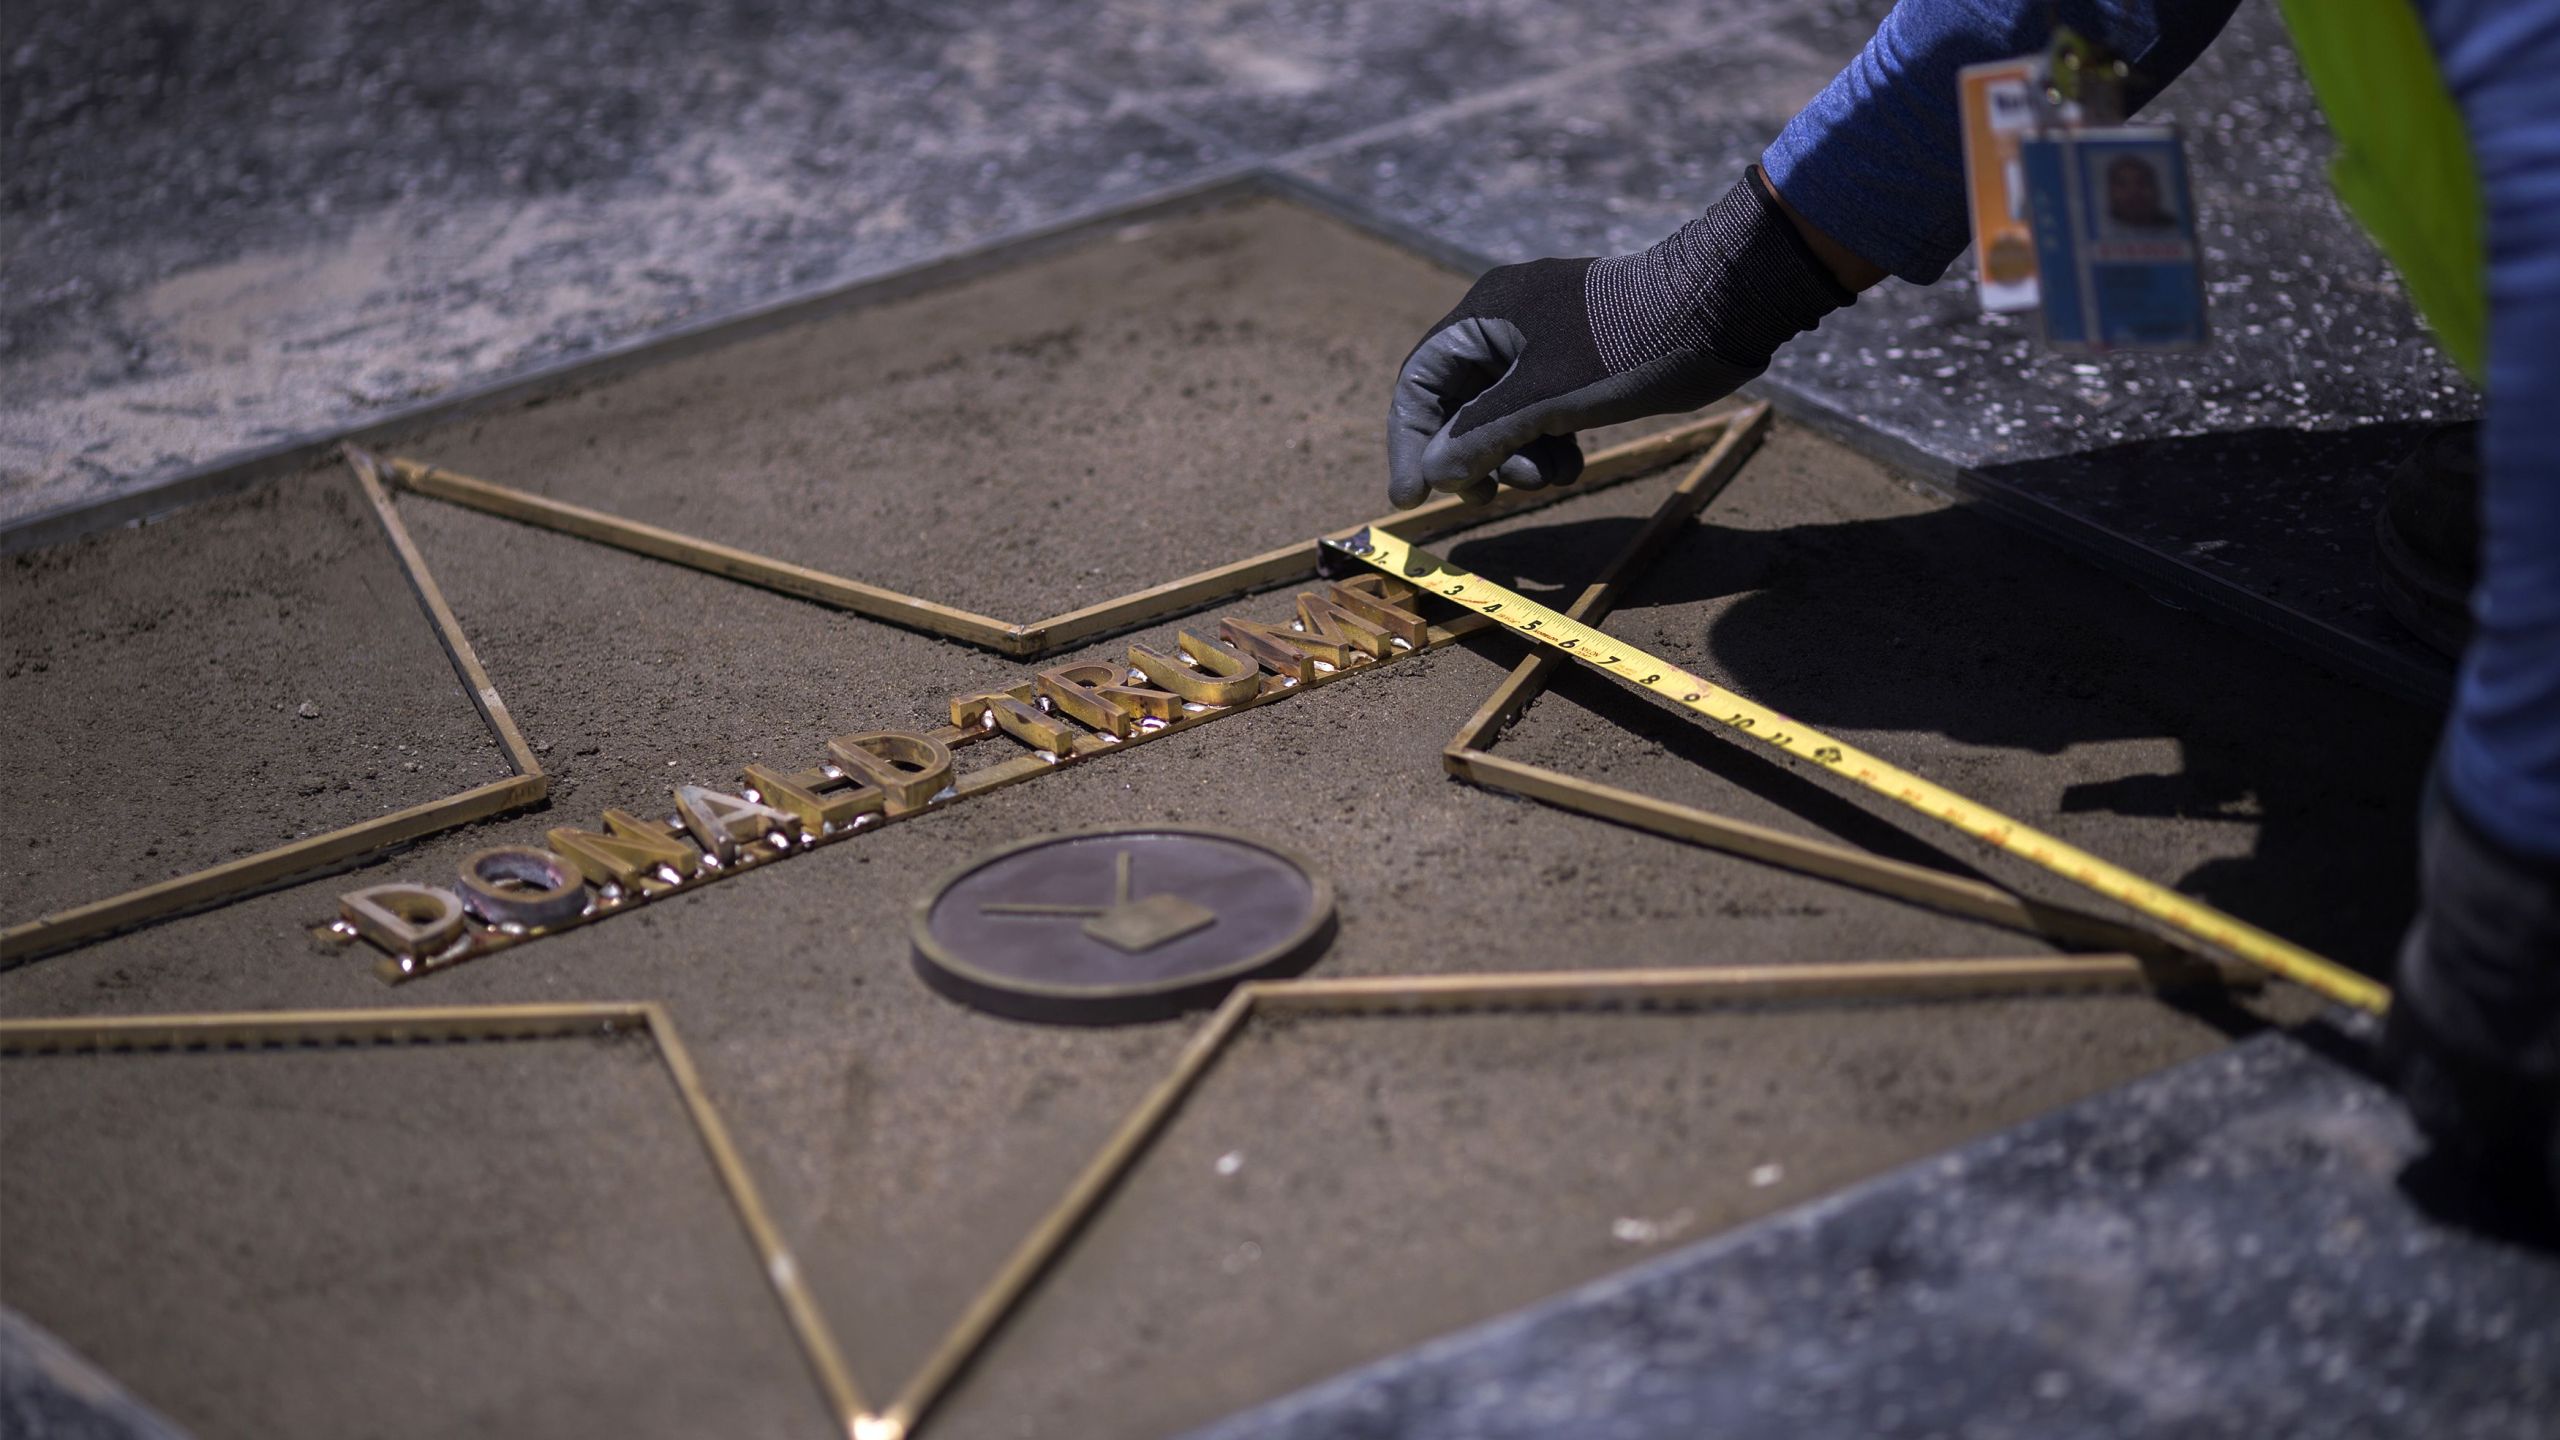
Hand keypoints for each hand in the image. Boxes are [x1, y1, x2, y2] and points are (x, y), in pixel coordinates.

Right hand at [1386, 167, 1852, 508]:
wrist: (1717, 313)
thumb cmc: (1625, 346)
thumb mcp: (1544, 398)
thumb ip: (1481, 435)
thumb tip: (1435, 473)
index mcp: (1485, 313)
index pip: (1421, 380)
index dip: (1410, 440)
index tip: (1412, 498)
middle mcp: (1506, 324)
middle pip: (1460, 403)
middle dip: (1472, 455)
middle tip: (1483, 498)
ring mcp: (1545, 345)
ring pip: (1503, 417)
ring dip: (1515, 457)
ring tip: (1547, 478)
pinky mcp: (1579, 366)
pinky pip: (1541, 416)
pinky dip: (1547, 447)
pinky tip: (1572, 465)